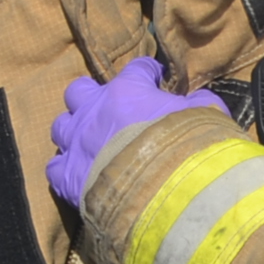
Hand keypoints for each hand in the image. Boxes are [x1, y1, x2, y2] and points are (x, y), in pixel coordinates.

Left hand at [45, 63, 223, 207]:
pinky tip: (77, 175)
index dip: (146, 72)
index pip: (136, 69)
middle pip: (79, 91)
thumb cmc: (191, 149)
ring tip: (88, 142)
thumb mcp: (208, 117)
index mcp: (129, 91)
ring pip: (61, 126)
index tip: (153, 76)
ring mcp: (78, 143)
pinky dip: (65, 170)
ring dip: (74, 132)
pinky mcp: (69, 176)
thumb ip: (200, 104)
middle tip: (109, 110)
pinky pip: (55, 168)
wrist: (169, 194)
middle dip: (91, 98)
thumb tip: (200, 100)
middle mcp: (96, 111)